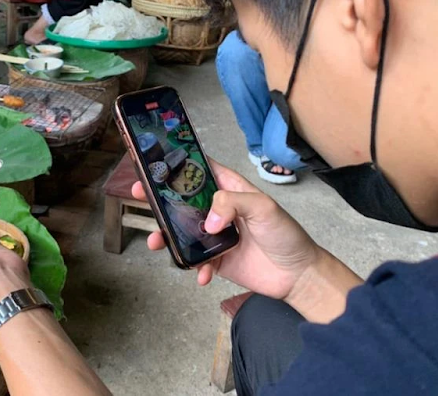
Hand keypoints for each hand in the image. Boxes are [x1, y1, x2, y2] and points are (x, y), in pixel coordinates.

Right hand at [132, 159, 321, 300]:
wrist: (297, 275)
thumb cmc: (286, 234)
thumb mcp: (263, 208)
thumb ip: (232, 203)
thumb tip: (207, 221)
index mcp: (230, 190)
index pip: (201, 170)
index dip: (179, 165)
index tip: (156, 162)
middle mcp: (219, 210)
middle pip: (182, 201)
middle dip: (160, 199)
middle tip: (140, 195)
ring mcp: (216, 236)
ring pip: (182, 232)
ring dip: (167, 237)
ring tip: (156, 242)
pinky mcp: (217, 260)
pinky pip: (196, 262)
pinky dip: (194, 268)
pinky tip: (202, 274)